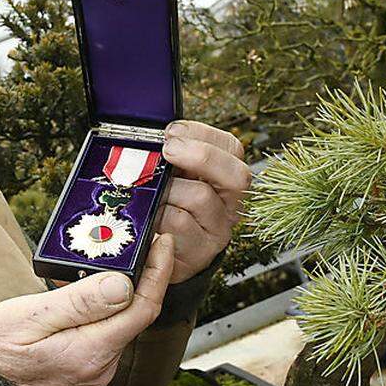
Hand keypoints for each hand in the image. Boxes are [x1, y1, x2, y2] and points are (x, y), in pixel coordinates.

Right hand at [0, 234, 174, 385]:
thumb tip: (124, 285)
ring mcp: (95, 369)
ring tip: (108, 259)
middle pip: (136, 314)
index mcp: (90, 352)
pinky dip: (104, 306)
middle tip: (136, 241)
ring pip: (121, 321)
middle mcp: (100, 365)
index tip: (162, 241)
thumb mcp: (33, 315)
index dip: (158, 272)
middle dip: (141, 276)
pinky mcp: (87, 366)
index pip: (143, 308)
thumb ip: (80, 302)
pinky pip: (106, 331)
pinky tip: (87, 288)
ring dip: (120, 290)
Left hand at [157, 120, 250, 283]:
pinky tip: (149, 214)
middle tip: (168, 151)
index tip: (172, 131)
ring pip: (201, 196)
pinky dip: (158, 213)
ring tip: (152, 191)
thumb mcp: (174, 176)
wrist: (159, 254)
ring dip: (169, 188)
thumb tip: (162, 134)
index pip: (231, 148)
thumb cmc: (167, 208)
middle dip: (200, 156)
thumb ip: (175, 155)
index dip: (202, 134)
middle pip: (236, 175)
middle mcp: (231, 204)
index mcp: (227, 177)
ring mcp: (218, 229)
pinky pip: (178, 222)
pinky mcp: (201, 251)